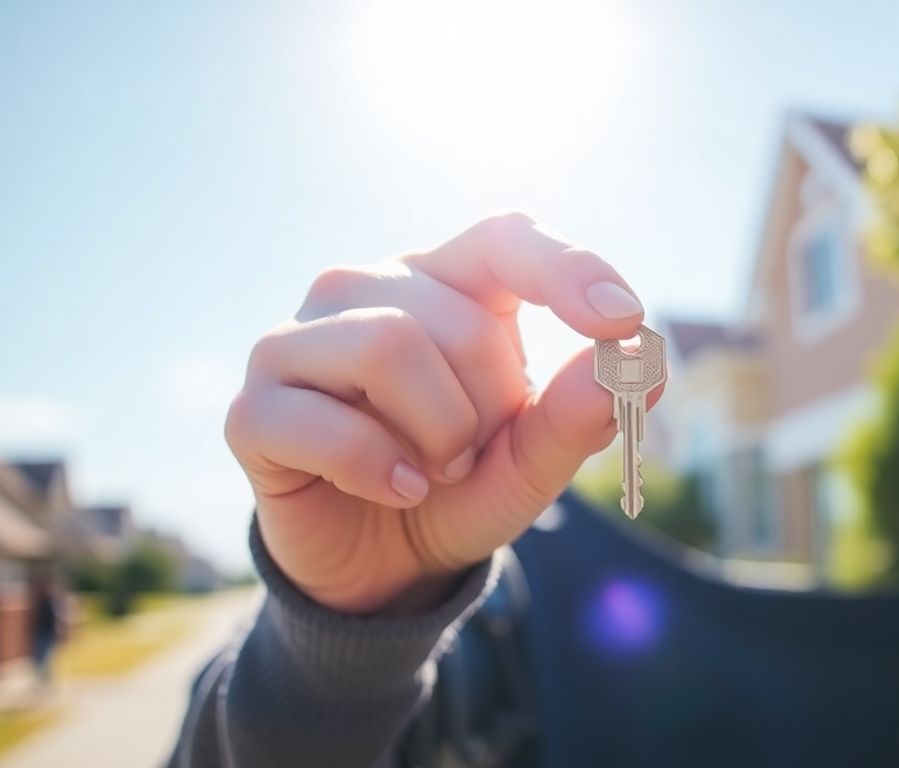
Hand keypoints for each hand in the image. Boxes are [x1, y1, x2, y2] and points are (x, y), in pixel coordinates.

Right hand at [225, 213, 661, 613]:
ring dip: (439, 433)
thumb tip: (643, 365)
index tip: (623, 321)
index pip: (506, 239)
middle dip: (493, 407)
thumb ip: (581, 414)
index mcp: (445, 281)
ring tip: (435, 469)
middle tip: (474, 451)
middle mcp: (364, 288)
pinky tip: (398, 489)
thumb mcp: (532, 460)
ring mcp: (297, 340)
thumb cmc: (461, 485)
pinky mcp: (255, 408)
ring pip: (389, 347)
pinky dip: (379, 468)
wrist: (382, 562)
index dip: (568, 269)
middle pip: (459, 321)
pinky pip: (324, 422)